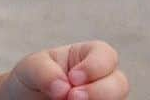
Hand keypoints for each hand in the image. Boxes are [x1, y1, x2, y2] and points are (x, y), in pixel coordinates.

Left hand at [0, 41, 128, 99]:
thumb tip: (63, 87)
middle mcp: (101, 80)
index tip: (72, 77)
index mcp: (86, 57)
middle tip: (72, 97)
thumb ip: (43, 71)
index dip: (95, 66)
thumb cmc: (30, 81)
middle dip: (100, 91)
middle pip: (120, 83)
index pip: (106, 55)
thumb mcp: (29, 68)